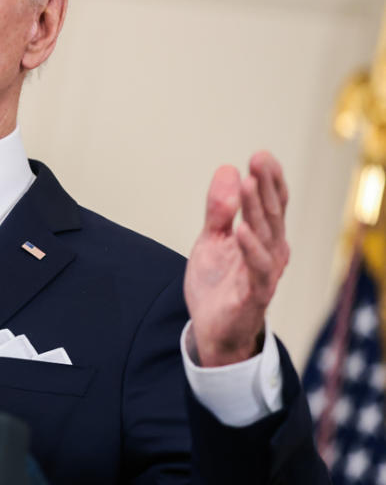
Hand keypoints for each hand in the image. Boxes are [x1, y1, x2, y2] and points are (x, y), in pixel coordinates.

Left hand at [183, 151, 290, 365]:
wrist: (212, 329)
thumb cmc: (218, 283)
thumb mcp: (212, 239)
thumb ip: (219, 209)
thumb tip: (227, 170)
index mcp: (263, 237)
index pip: (272, 203)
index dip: (269, 180)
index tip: (261, 155)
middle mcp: (272, 251)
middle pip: (271, 214)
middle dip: (265, 185)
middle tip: (259, 159)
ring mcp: (265, 272)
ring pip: (265, 236)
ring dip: (257, 209)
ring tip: (249, 184)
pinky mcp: (254, 293)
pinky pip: (257, 268)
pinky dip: (251, 248)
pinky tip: (241, 230)